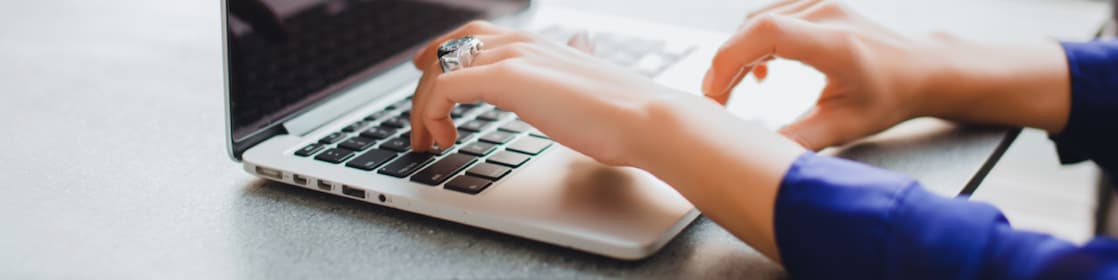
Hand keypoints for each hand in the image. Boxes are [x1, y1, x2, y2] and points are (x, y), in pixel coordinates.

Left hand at [407, 21, 683, 165]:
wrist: (644, 120)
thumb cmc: (621, 113)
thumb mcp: (583, 82)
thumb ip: (570, 65)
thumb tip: (579, 46)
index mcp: (536, 42)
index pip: (472, 35)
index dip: (442, 53)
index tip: (425, 77)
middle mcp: (519, 41)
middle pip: (448, 48)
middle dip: (424, 85)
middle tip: (417, 123)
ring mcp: (511, 56)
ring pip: (440, 68)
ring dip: (423, 106)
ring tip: (425, 139)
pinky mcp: (506, 78)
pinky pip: (445, 88)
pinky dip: (433, 112)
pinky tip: (444, 137)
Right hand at [704, 0, 931, 149]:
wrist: (921, 68)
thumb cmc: (890, 95)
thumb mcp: (845, 125)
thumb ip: (801, 138)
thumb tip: (760, 154)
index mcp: (835, 43)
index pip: (767, 34)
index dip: (730, 58)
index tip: (716, 91)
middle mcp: (825, 13)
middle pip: (753, 26)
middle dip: (725, 63)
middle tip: (716, 99)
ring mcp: (820, 3)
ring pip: (756, 21)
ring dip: (737, 53)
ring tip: (733, 88)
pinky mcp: (815, 4)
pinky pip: (769, 17)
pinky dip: (753, 43)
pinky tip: (761, 70)